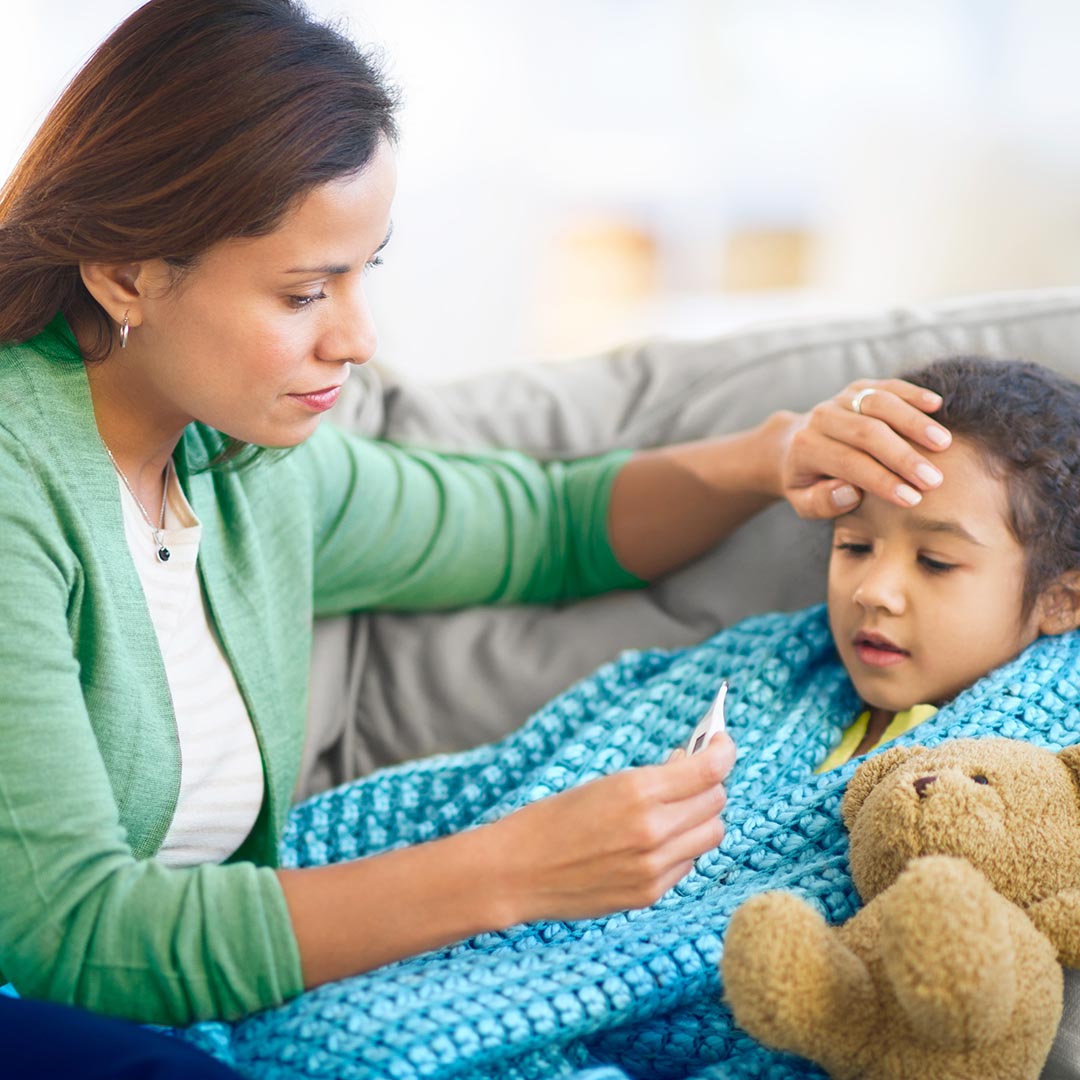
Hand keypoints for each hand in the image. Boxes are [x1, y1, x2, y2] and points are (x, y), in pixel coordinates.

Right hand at [488, 735, 734, 923]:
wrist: (516, 871)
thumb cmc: (552, 819)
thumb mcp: (603, 785)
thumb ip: (653, 780)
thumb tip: (691, 767)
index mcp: (637, 790)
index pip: (709, 770)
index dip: (723, 751)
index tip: (722, 743)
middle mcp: (652, 829)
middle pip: (715, 801)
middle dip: (708, 784)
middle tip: (689, 776)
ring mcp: (654, 866)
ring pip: (710, 834)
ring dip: (700, 818)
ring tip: (673, 811)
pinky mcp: (649, 894)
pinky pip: (688, 863)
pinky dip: (681, 848)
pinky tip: (653, 842)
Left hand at [777, 378, 951, 518]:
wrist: (791, 444)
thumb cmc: (805, 480)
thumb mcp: (802, 501)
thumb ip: (821, 502)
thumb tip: (850, 492)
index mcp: (805, 448)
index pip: (849, 463)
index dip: (882, 481)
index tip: (913, 499)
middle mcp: (820, 418)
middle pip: (867, 432)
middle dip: (903, 456)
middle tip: (935, 479)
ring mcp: (840, 399)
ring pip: (879, 403)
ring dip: (914, 422)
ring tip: (943, 443)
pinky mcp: (857, 387)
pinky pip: (886, 386)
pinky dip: (911, 393)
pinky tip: (936, 405)